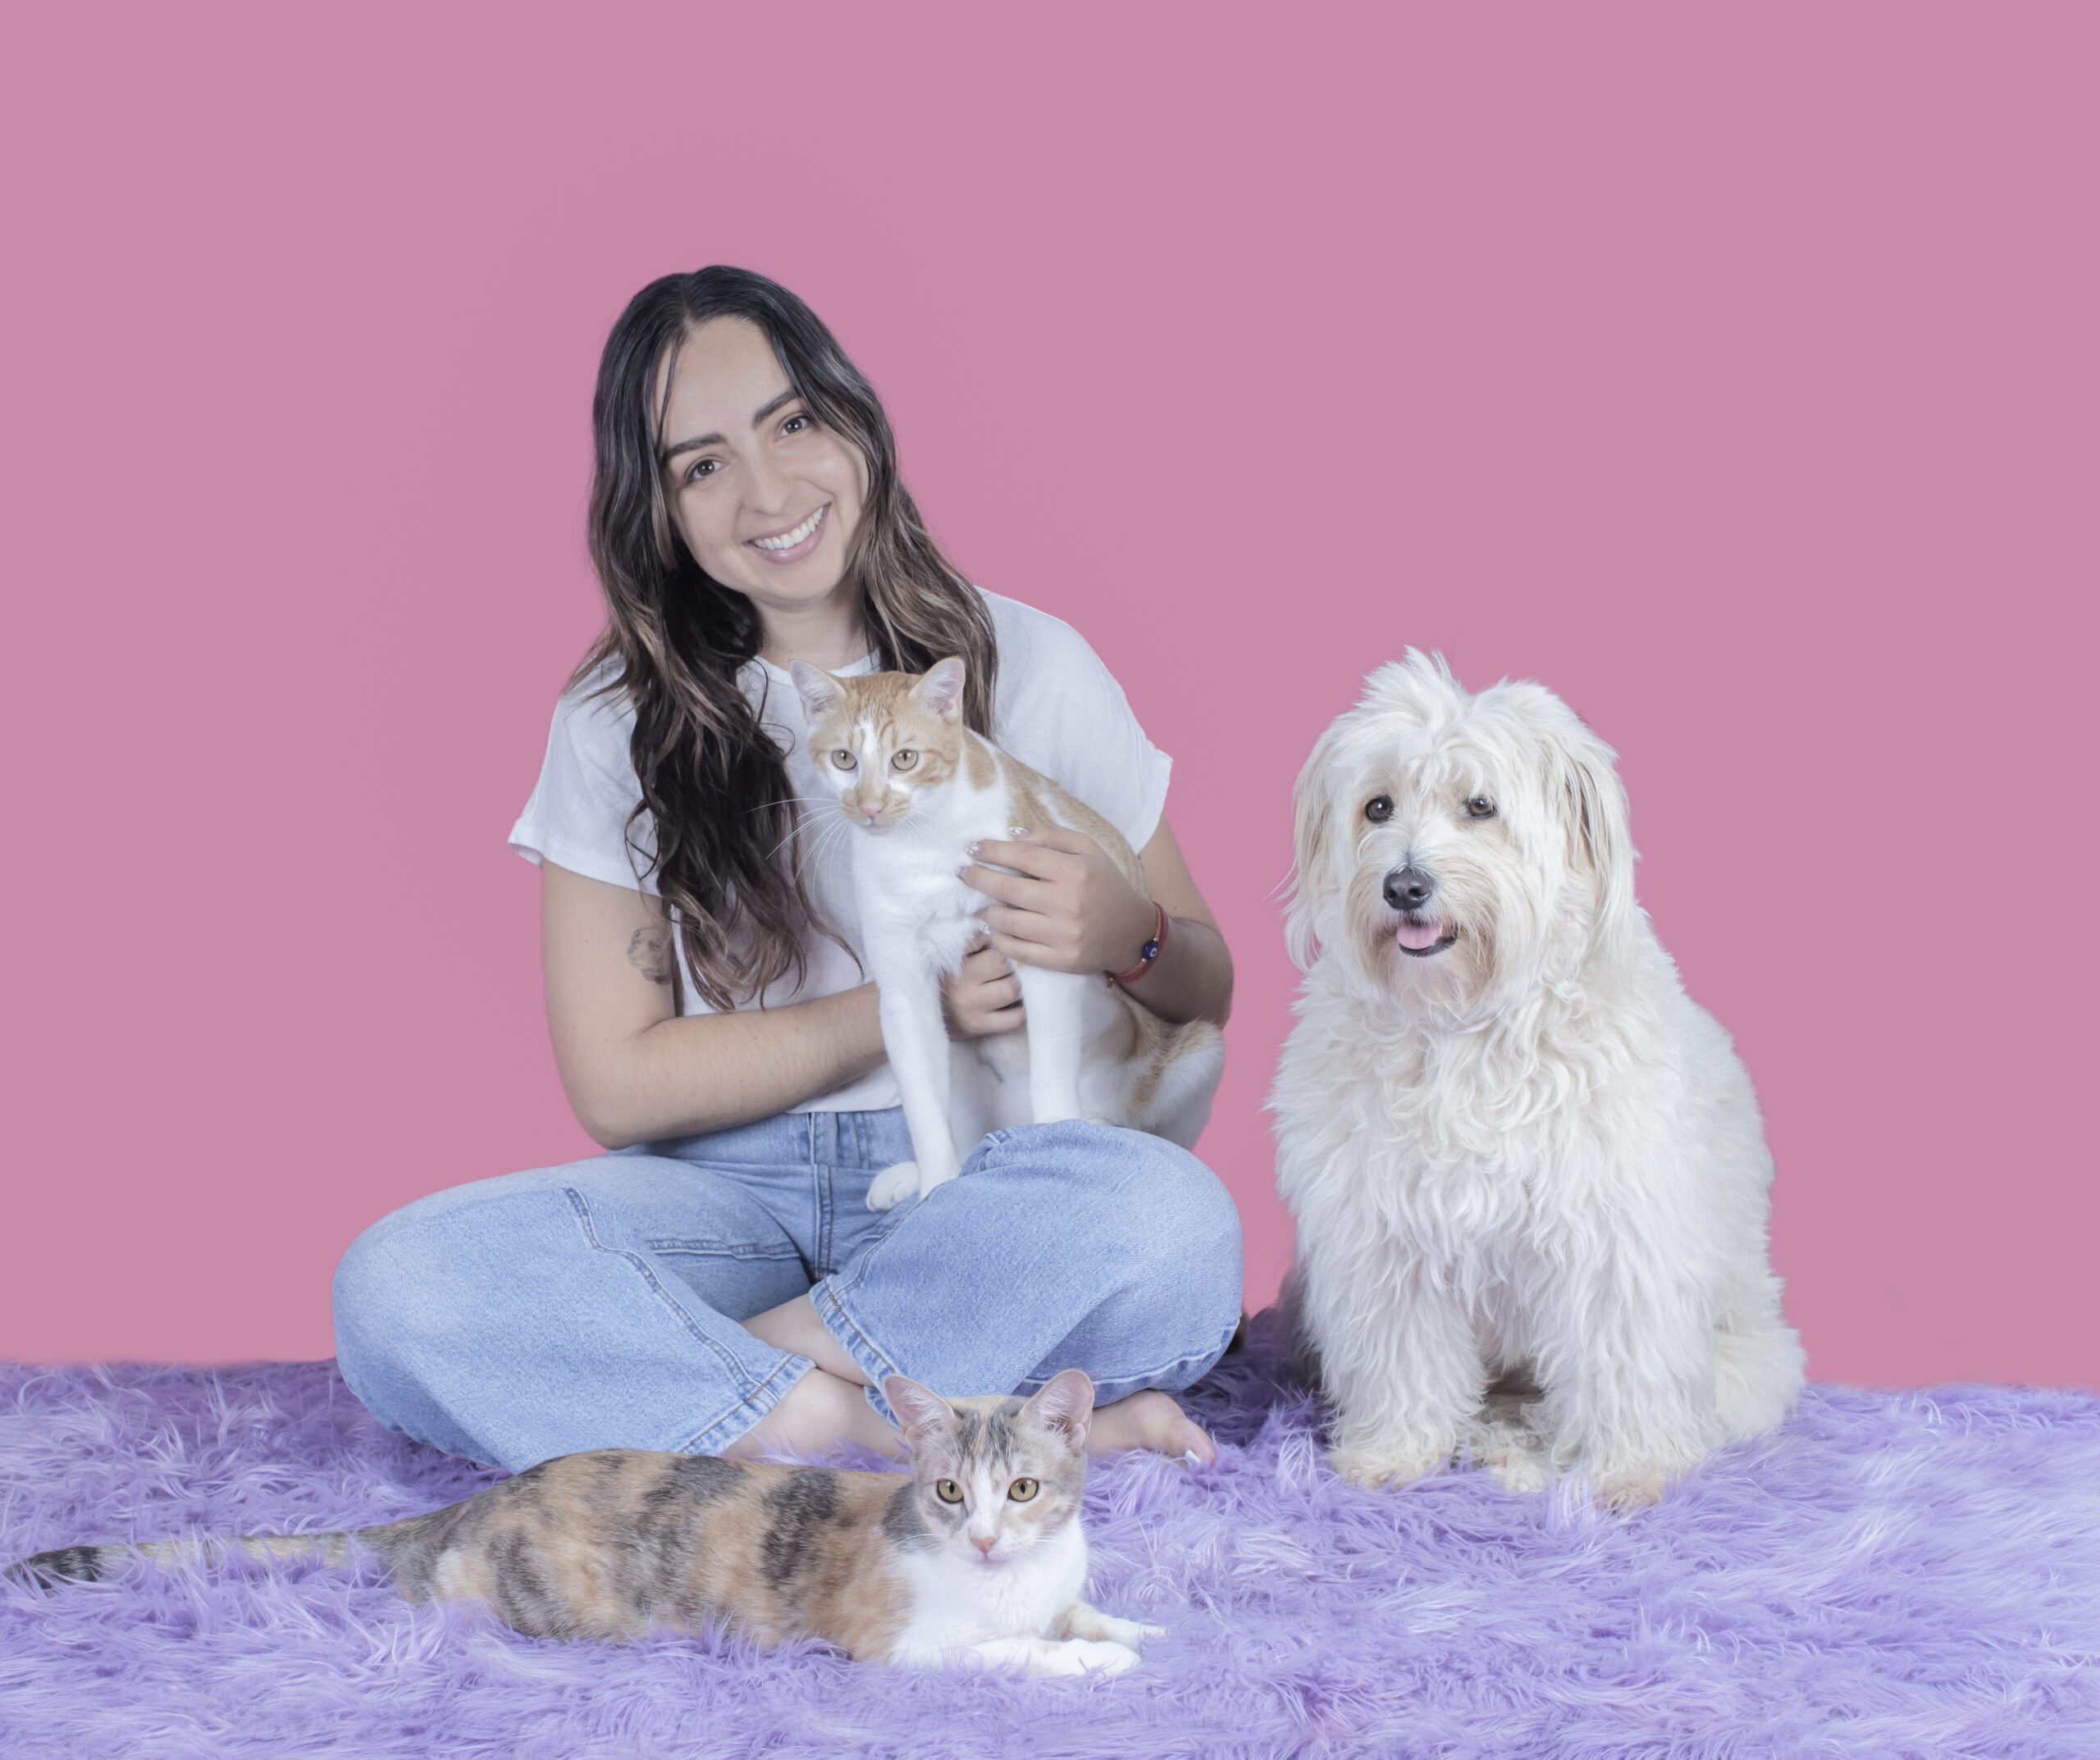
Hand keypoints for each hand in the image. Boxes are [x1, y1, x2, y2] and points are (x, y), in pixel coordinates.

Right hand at [940, 935, 1024, 1038]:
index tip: (1005, 943)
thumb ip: (974, 940)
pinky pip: (1015, 1017)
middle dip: (1011, 962)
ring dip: (1019, 985)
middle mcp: (961, 985)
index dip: (1002, 940)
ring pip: (1011, 989)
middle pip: (1001, 963)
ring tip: (1015, 983)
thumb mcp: (954, 957)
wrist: (931, 1017)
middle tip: (1012, 965)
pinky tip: (1017, 1003)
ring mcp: (972, 1009)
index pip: (986, 940)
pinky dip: (1022, 1009)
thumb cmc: (949, 981)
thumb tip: (1000, 926)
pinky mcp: (981, 1027)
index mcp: (953, 962)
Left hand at [961, 827, 1155, 976]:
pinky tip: (993, 930)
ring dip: (985, 912)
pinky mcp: (1060, 960)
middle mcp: (1068, 903)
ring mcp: (1063, 935)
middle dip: (978, 878)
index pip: (1023, 856)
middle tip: (964, 873)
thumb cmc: (1107, 886)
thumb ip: (1053, 837)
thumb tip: (1013, 835)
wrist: (1132, 933)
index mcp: (1075, 872)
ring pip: (1007, 922)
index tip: (973, 849)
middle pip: (1008, 889)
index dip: (992, 851)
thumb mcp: (1090, 851)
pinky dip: (999, 939)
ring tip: (978, 905)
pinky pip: (1017, 950)